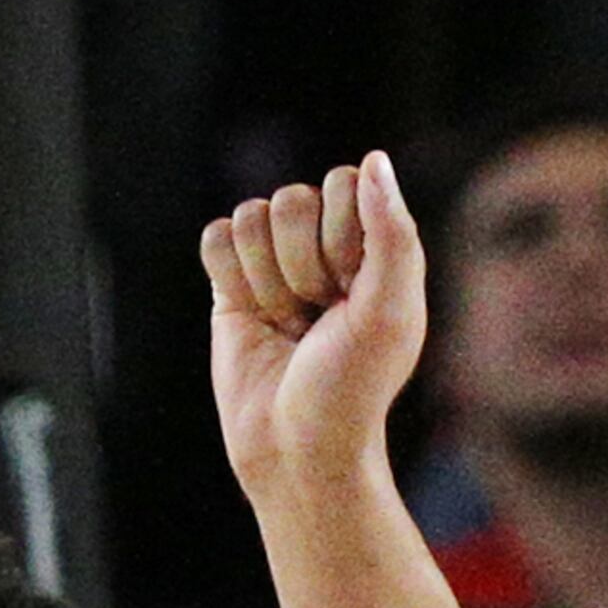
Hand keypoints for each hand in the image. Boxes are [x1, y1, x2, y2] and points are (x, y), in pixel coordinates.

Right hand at [205, 155, 429, 505]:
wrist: (297, 449)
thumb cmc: (353, 388)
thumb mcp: (390, 311)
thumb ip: (392, 232)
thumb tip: (374, 158)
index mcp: (372, 245)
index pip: (344, 183)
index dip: (342, 237)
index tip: (354, 293)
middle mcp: (323, 245)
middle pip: (292, 199)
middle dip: (301, 266)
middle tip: (317, 320)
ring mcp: (275, 262)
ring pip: (250, 217)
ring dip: (267, 282)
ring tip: (289, 328)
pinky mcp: (231, 285)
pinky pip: (216, 238)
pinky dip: (231, 280)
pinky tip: (254, 319)